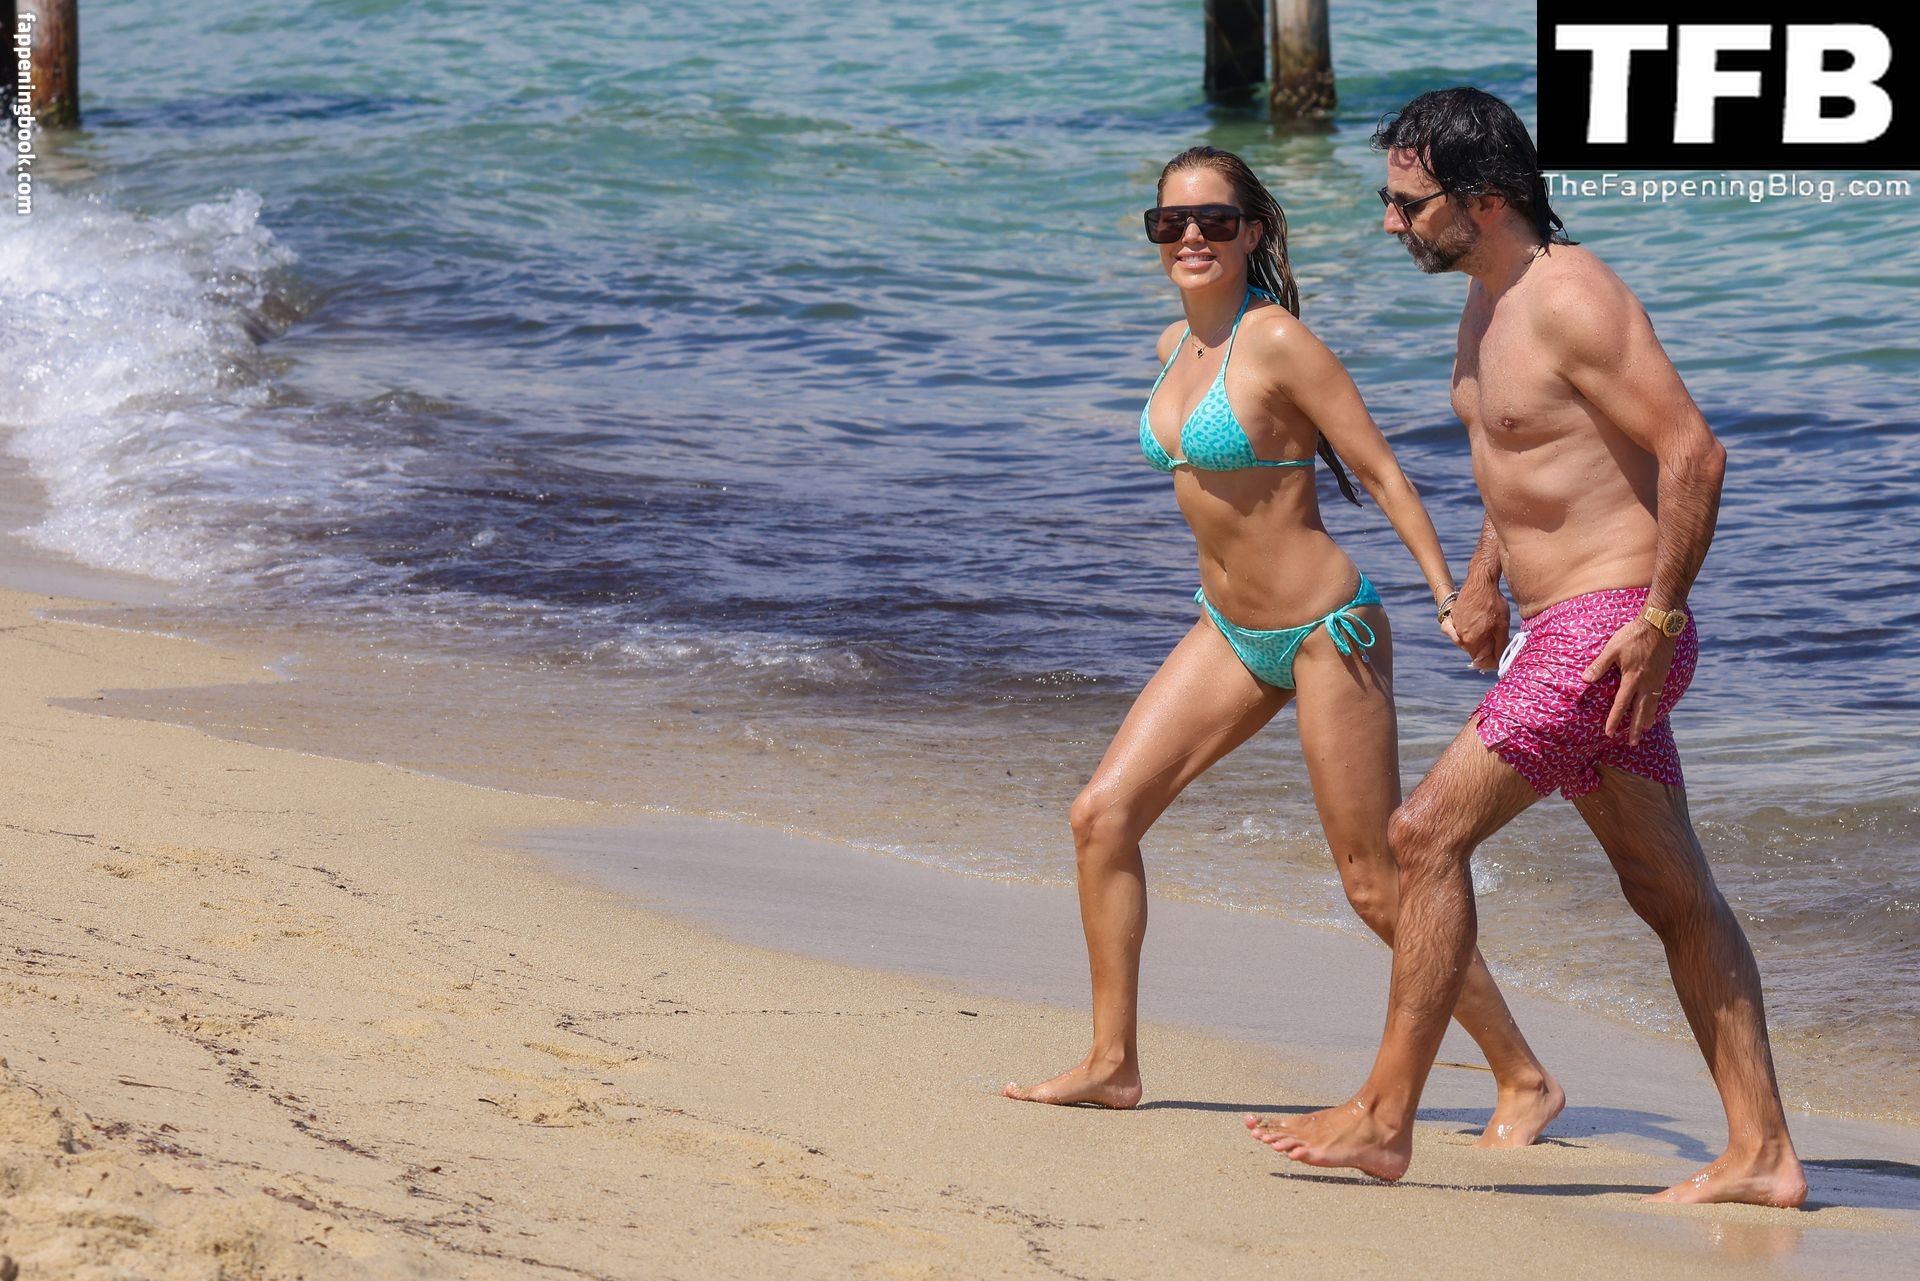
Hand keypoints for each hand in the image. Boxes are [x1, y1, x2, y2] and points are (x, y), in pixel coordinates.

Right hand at [1449, 577, 1508, 671]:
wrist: (1481, 582)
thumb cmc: (1493, 603)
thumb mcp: (1502, 627)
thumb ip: (1499, 646)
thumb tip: (1499, 660)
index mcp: (1471, 640)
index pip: (1479, 659)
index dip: (1490, 661)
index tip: (1498, 658)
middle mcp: (1459, 635)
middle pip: (1472, 651)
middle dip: (1484, 650)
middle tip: (1497, 643)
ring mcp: (1454, 626)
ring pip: (1465, 641)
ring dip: (1476, 640)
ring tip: (1489, 631)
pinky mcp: (1453, 616)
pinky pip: (1459, 630)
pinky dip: (1467, 630)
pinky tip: (1477, 623)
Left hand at [1582, 620, 1674, 743]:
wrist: (1660, 624)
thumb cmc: (1634, 635)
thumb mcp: (1612, 649)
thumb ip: (1599, 666)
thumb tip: (1585, 679)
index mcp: (1632, 679)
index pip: (1621, 705)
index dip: (1615, 720)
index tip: (1609, 733)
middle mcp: (1647, 683)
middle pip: (1640, 711)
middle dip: (1635, 728)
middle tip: (1632, 743)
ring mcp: (1657, 679)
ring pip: (1652, 705)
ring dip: (1647, 719)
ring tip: (1645, 730)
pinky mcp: (1664, 674)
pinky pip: (1659, 695)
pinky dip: (1656, 706)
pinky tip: (1653, 708)